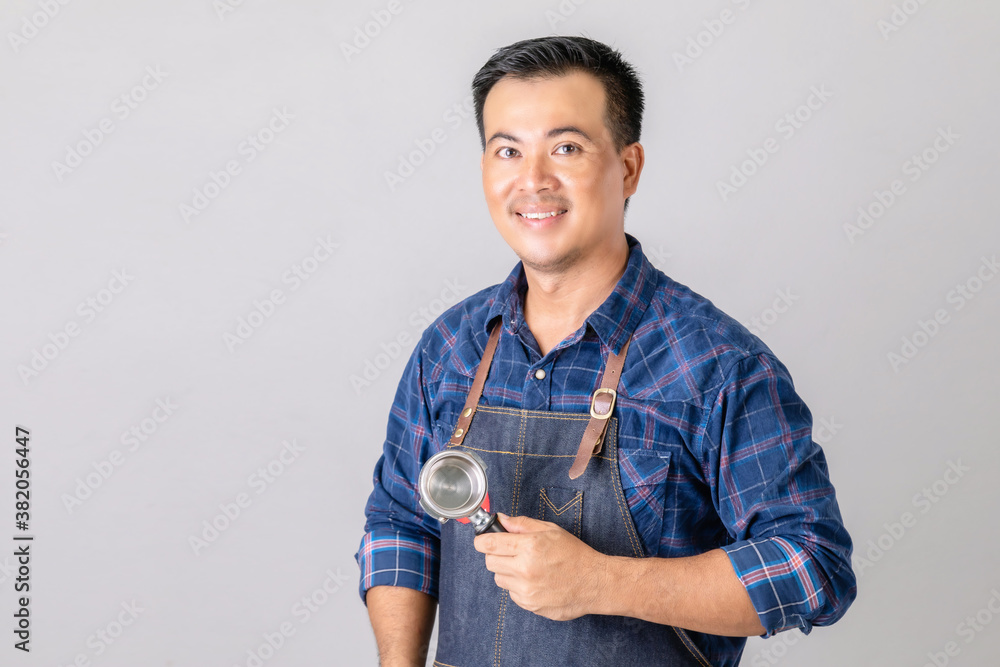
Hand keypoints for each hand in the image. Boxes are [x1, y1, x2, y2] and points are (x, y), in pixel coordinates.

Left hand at [473, 513, 608, 620]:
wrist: (594, 583)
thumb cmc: (574, 554)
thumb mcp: (551, 530)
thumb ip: (522, 524)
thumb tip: (501, 519)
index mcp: (530, 547)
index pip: (489, 544)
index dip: (482, 540)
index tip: (482, 540)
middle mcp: (525, 570)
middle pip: (490, 562)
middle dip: (497, 555)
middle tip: (511, 552)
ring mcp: (526, 590)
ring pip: (499, 579)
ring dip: (507, 572)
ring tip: (527, 568)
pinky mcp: (529, 605)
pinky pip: (511, 594)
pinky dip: (518, 587)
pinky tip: (535, 581)